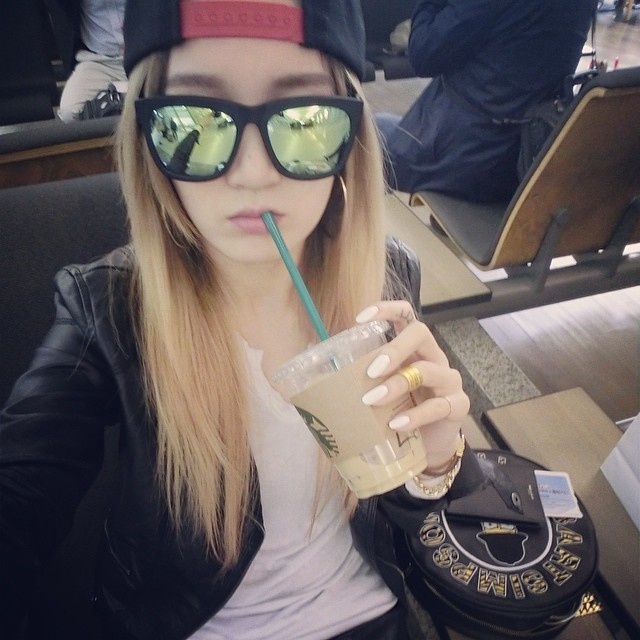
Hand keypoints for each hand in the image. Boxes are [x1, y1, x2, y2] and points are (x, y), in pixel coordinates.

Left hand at [356, 301, 469, 469]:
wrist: (430, 446)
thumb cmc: (400, 411)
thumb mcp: (381, 392)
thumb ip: (360, 381)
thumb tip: (308, 379)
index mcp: (413, 348)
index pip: (406, 315)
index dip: (387, 309)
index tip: (360, 318)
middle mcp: (434, 358)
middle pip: (421, 333)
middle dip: (394, 348)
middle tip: (370, 370)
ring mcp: (448, 381)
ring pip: (428, 370)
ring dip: (398, 383)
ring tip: (373, 399)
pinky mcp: (456, 407)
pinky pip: (438, 406)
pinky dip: (414, 415)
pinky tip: (395, 423)